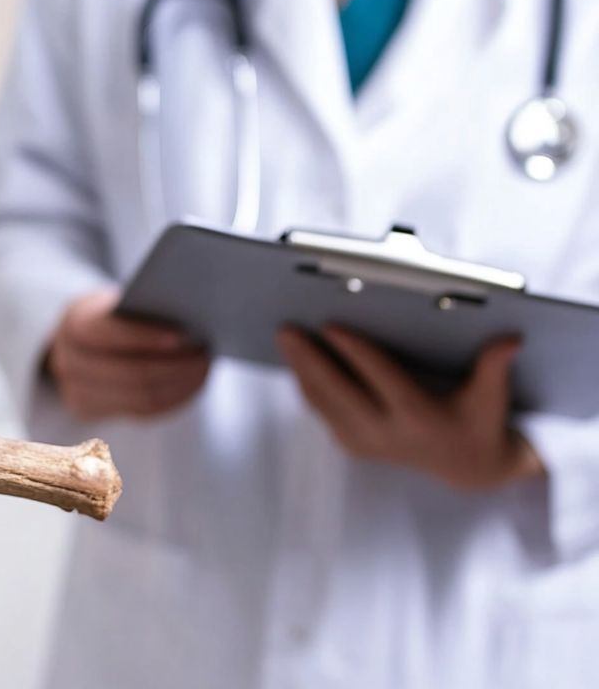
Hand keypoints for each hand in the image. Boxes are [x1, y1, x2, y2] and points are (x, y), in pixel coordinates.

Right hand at [46, 289, 208, 420]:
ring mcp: (75, 391)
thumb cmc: (112, 316)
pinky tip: (192, 385)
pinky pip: (141, 412)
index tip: (183, 337)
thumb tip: (189, 320)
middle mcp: (68, 359)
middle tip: (204, 356)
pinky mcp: (89, 412)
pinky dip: (172, 399)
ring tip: (203, 369)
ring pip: (138, 398)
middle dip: (172, 366)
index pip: (110, 333)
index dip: (146, 337)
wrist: (80, 343)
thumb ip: (142, 309)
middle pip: (128, 373)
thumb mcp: (117, 303)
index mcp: (74, 322)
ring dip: (178, 385)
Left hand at [277, 326, 544, 490]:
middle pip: (338, 393)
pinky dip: (307, 387)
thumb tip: (511, 338)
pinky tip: (296, 363)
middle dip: (310, 360)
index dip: (355, 352)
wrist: (468, 469)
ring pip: (324, 404)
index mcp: (419, 417)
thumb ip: (494, 366)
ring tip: (285, 339)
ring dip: (301, 371)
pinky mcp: (354, 446)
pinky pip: (323, 413)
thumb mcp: (492, 397)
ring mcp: (366, 443)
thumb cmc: (480, 423)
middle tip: (287, 330)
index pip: (380, 379)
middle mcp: (388, 433)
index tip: (331, 326)